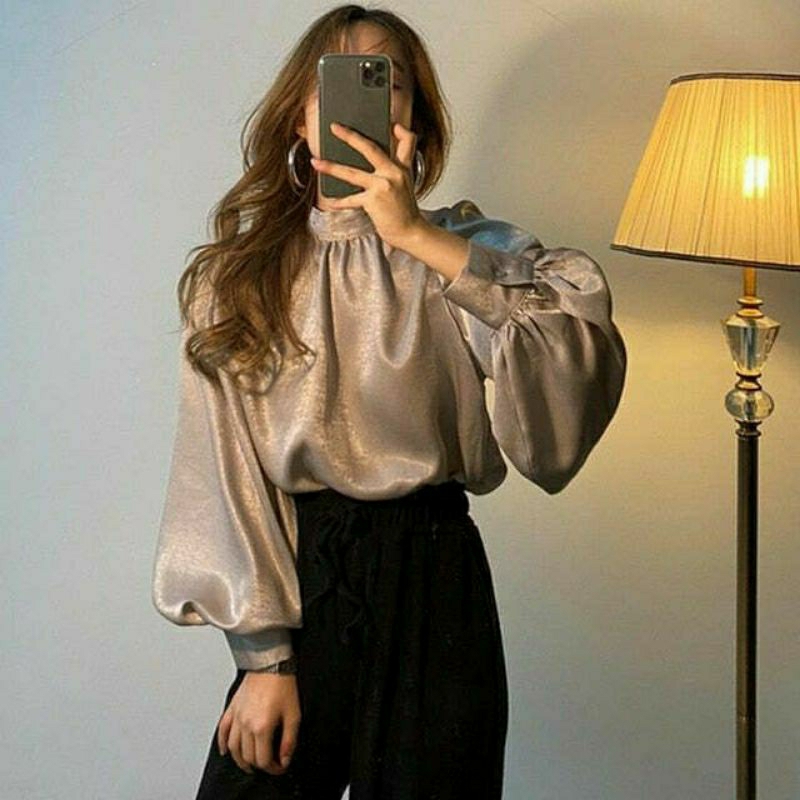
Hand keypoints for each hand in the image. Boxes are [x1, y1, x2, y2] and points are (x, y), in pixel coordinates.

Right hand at [217, 671, 300, 775]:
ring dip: (240, 760)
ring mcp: (236, 717)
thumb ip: (289, 740)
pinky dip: (221, 743)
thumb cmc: (282, 684)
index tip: (280, 766)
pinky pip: (222, 730)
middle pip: (247, 756)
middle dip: (259, 765)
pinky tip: (225, 750)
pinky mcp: (232, 708)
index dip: (273, 768)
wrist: (270, 663)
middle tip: (268, 764)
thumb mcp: (294, 714)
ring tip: (249, 764)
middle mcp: (246, 724)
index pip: (263, 759)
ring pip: (232, 748)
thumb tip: (284, 758)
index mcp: (261, 727)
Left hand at [310, 121, 427, 249]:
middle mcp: (394, 174)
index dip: (400, 130)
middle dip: (349, 136)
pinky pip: (351, 200)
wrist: (411, 232)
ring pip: (352, 173)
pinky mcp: (373, 201)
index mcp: (402, 168)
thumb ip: (391, 173)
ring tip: (316, 162)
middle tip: (334, 127)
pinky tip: (330, 200)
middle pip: (370, 148)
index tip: (391, 123)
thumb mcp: (405, 186)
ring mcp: (383, 186)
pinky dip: (340, 201)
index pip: (408, 141)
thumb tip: (371, 166)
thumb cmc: (405, 212)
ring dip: (331, 167)